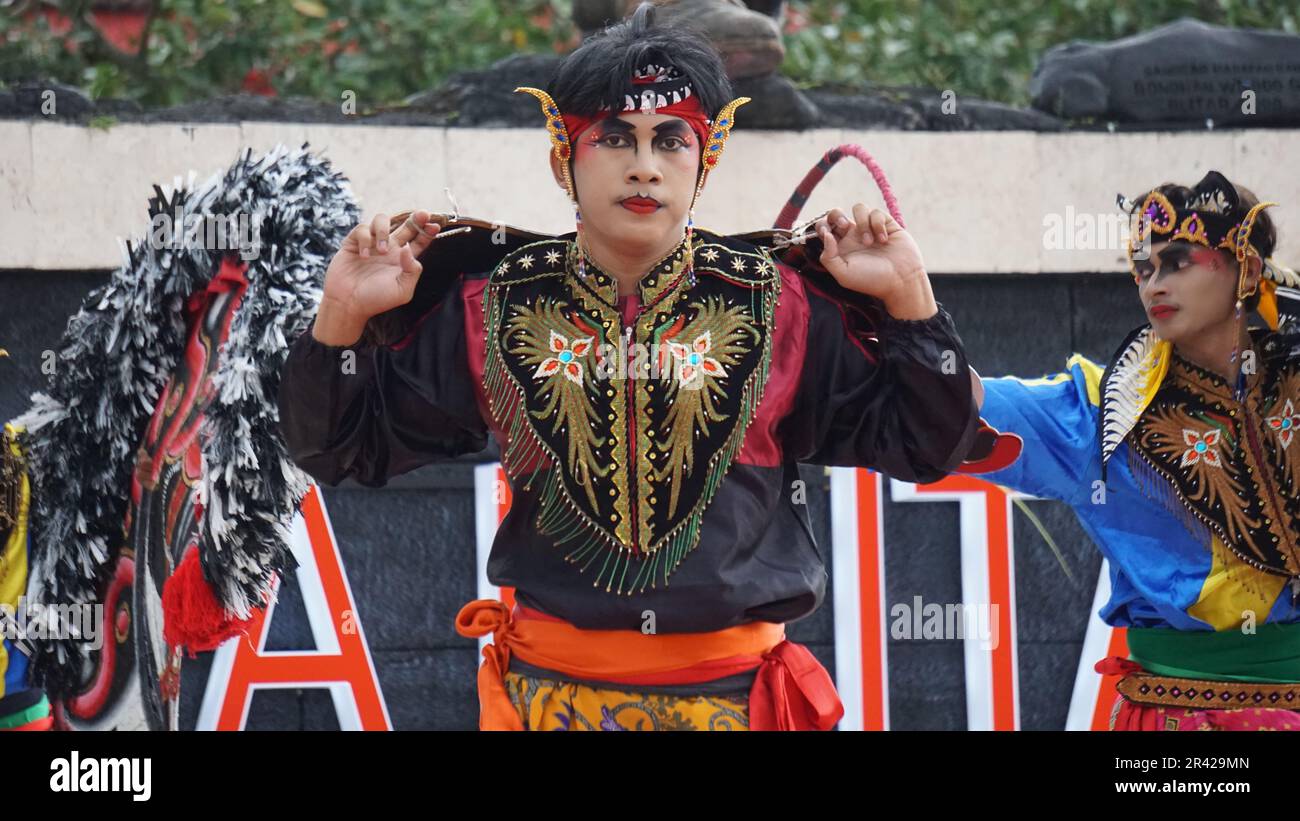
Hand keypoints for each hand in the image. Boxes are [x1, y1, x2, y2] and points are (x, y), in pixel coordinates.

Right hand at [314, 211, 439, 344]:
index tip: (435, 225)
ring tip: (382, 250)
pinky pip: (361, 229)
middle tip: (423, 214)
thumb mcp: (402, 290)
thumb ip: (412, 270)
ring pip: (382, 220)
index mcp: (403, 259)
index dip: (427, 232)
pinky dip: (364, 240)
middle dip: (416, 218)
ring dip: (383, 231)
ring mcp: (372, 244)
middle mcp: (389, 248)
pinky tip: (364, 256)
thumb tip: (408, 248)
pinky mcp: (354, 242)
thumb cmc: (376, 300)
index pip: (418, 241)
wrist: (348, 304)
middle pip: (405, 225)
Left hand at [815, 204, 933, 316]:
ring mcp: (869, 229)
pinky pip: (876, 212)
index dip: (822, 226)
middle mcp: (852, 236)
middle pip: (836, 213)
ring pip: (858, 208)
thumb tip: (826, 235)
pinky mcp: (886, 224)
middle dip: (836, 215)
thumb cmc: (871, 281)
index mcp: (840, 247)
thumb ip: (828, 257)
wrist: (900, 280)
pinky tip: (884, 240)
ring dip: (862, 222)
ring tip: (869, 242)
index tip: (827, 233)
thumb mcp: (843, 274)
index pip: (824, 228)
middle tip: (844, 226)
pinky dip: (878, 224)